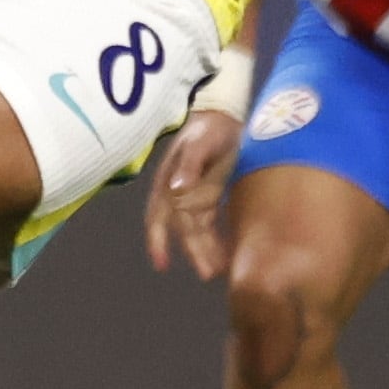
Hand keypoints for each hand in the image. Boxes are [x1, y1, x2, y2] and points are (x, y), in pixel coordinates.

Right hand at [142, 107, 240, 278]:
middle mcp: (178, 195)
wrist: (226, 115)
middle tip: (208, 273)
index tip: (162, 264)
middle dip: (193, 253)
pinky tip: (229, 253)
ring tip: (221, 271)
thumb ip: (189, 164)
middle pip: (183, 231)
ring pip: (198, 232)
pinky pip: (212, 225)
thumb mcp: (200, 142)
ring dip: (206, 251)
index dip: (158, 242)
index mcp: (169, 184)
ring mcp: (195, 198)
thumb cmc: (209, 127)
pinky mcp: (211, 198)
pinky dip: (218, 240)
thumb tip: (177, 190)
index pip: (158, 218)